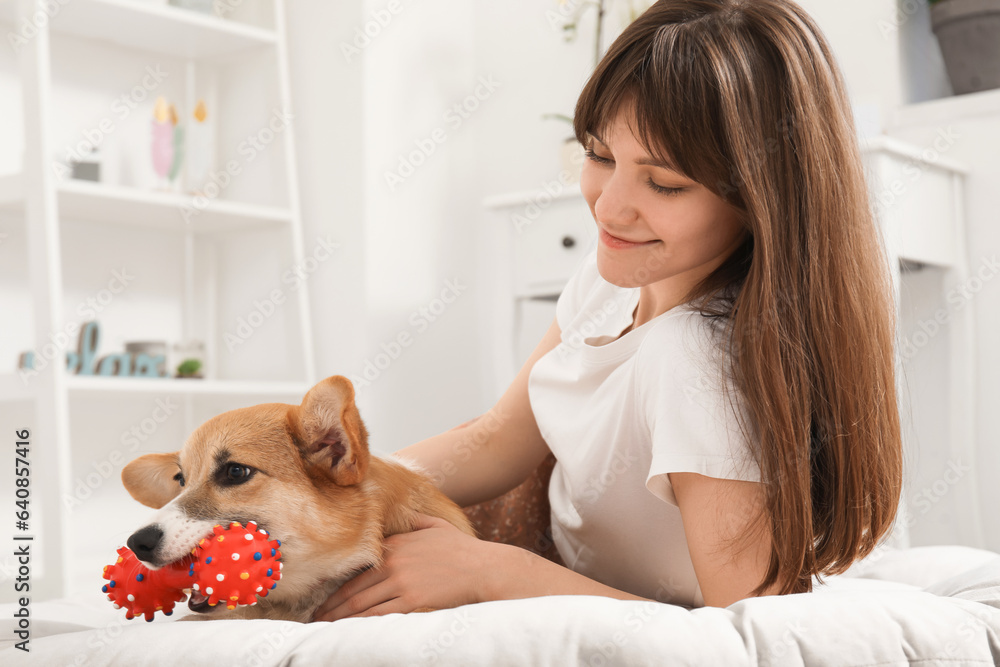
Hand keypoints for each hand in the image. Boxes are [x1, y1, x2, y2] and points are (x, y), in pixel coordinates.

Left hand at [311, 512, 493, 621]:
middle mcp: (394, 561)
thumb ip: (415, 521)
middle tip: (315, 618)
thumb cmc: (463, 549)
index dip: (339, 586)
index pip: (358, 569)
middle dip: (332, 606)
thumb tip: (406, 516)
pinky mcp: (412, 599)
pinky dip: (360, 623)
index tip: (326, 598)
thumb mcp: (436, 526)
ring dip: (340, 617)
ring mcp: (402, 581)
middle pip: (353, 588)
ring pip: (361, 603)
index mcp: (396, 544)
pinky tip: (350, 630)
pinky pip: (379, 614)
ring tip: (326, 627)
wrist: (483, 567)